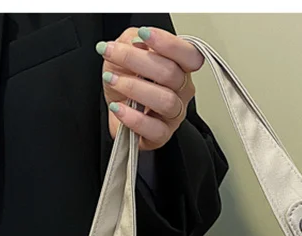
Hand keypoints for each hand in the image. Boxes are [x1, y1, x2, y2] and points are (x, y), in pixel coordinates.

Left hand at [96, 26, 202, 150]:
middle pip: (171, 74)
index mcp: (179, 67)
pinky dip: (133, 118)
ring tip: (112, 80)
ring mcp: (174, 115)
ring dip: (134, 88)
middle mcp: (181, 91)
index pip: (189, 55)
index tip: (144, 34)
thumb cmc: (125, 79)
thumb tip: (139, 41)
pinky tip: (118, 107)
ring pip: (166, 101)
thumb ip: (133, 40)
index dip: (169, 44)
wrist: (115, 107)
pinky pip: (155, 129)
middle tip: (111, 53)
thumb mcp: (124, 50)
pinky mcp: (161, 135)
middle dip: (137, 59)